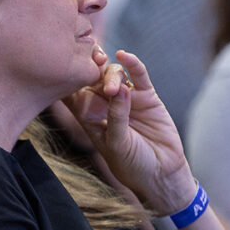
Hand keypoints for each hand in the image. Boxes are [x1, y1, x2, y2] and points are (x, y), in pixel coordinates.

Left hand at [62, 47, 194, 214]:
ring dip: (111, 74)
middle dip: (91, 70)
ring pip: (114, 74)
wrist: (161, 174)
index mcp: (89, 117)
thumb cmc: (133, 165)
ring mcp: (126, 98)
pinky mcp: (147, 96)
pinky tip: (125, 55)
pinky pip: (138, 75)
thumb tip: (118, 88)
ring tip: (115, 87)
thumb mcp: (117, 145)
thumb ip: (116, 118)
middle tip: (95, 71)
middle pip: (93, 78)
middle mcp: (105, 105)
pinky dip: (132, 63)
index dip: (69, 80)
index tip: (68, 71)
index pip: (73, 93)